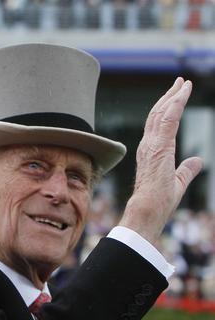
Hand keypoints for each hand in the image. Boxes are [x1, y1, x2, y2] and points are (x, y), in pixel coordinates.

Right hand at [119, 78, 202, 242]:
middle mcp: (147, 146)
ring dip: (173, 96)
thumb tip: (197, 161)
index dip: (167, 109)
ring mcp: (151, 145)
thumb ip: (187, 169)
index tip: (176, 96)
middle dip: (169, 97)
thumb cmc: (158, 203)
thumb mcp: (178, 183)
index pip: (158, 126)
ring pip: (161, 113)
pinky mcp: (159, 146)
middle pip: (157, 115)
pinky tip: (183, 92)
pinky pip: (168, 118)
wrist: (147, 210)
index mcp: (151, 153)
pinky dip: (176, 103)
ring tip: (182, 83)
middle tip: (180, 83)